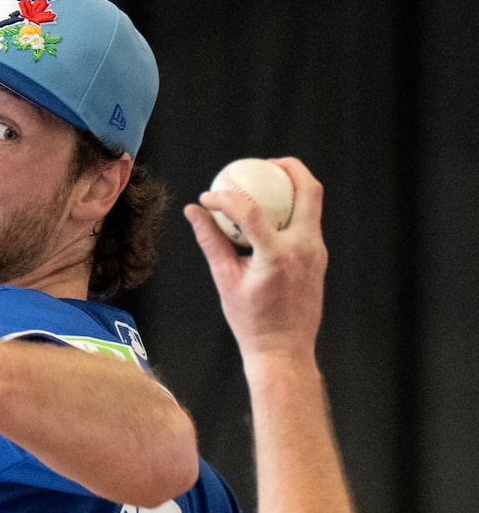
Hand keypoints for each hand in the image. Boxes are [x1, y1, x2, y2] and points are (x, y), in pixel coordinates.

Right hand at [184, 157, 326, 363]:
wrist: (285, 349)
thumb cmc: (251, 320)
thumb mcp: (225, 280)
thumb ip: (210, 241)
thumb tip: (193, 211)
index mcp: (277, 256)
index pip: (250, 211)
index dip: (225, 198)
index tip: (208, 197)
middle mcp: (304, 249)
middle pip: (309, 189)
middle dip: (288, 168)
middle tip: (263, 163)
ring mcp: (317, 252)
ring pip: (313, 203)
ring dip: (292, 186)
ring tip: (265, 182)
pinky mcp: (318, 257)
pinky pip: (308, 221)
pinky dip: (290, 209)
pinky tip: (269, 213)